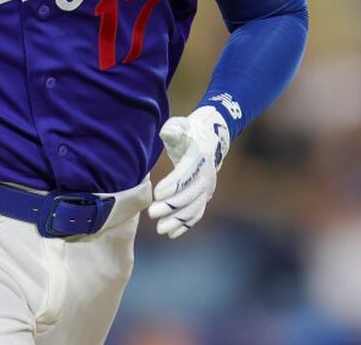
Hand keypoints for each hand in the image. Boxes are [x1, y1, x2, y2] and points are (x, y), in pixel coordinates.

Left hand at [147, 106, 229, 238]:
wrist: (209, 141)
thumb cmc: (188, 133)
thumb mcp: (181, 126)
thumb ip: (174, 130)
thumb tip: (167, 133)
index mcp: (199, 157)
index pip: (186, 174)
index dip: (172, 185)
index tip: (156, 194)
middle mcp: (206, 175)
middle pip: (189, 195)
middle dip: (171, 206)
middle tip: (151, 213)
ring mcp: (207, 189)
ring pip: (193, 208)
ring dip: (177, 220)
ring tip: (159, 228)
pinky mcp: (204, 197)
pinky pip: (196, 214)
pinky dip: (185, 225)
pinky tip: (171, 234)